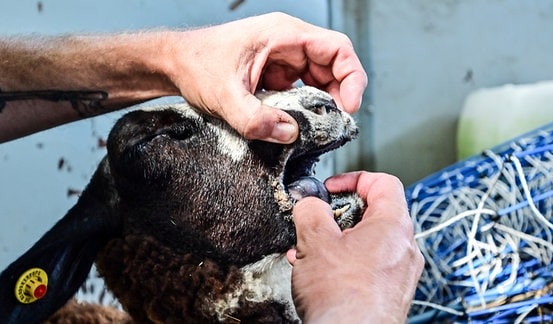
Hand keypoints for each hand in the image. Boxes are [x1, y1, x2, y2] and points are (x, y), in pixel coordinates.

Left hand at [164, 12, 366, 143]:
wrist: (173, 64)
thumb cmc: (195, 65)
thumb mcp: (223, 96)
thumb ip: (254, 119)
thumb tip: (290, 134)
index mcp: (283, 35)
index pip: (338, 48)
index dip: (352, 77)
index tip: (349, 106)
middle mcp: (288, 43)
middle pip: (333, 66)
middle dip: (339, 96)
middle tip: (333, 125)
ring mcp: (282, 58)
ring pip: (319, 80)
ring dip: (322, 104)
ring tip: (316, 128)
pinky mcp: (275, 74)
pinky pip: (301, 90)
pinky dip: (304, 108)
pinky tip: (296, 124)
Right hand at [287, 171, 423, 322]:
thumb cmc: (342, 298)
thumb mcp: (314, 240)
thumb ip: (311, 211)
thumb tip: (310, 203)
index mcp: (393, 225)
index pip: (383, 182)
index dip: (353, 179)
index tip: (331, 187)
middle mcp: (404, 248)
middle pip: (374, 213)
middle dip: (340, 214)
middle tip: (319, 221)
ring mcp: (400, 273)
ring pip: (368, 243)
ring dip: (338, 241)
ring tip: (312, 250)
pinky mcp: (391, 294)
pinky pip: (369, 266)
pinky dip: (345, 262)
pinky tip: (320, 272)